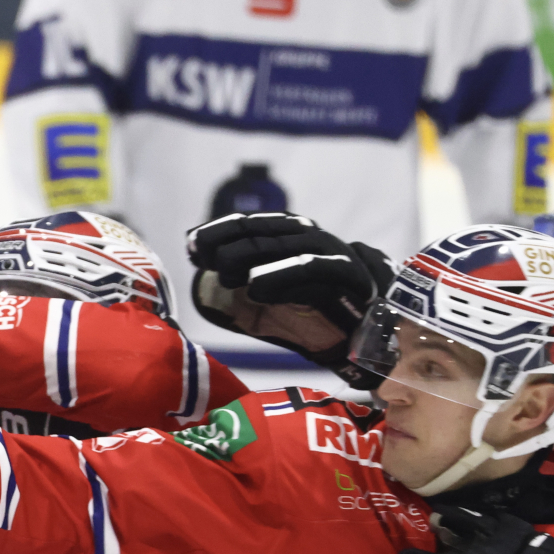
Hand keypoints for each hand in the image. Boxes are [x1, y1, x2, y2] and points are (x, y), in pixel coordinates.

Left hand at [185, 212, 389, 389]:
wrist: (362, 330)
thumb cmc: (308, 312)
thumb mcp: (265, 298)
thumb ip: (238, 283)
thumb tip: (200, 270)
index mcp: (288, 235)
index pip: (249, 223)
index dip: (218, 231)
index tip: (190, 245)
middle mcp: (308, 236)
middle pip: (263, 231)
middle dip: (228, 242)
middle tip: (203, 259)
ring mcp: (328, 252)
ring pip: (285, 246)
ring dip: (252, 257)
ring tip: (225, 274)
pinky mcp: (345, 274)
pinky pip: (312, 270)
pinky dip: (282, 277)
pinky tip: (256, 289)